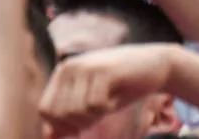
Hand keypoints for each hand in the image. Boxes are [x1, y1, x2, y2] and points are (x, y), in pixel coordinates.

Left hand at [41, 44, 175, 135]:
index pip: (45, 110)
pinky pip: (95, 106)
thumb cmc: (120, 87)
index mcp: (62, 73)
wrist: (154, 66)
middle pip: (59, 114)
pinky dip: (107, 109)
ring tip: (107, 101)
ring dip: (95, 116)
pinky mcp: (103, 72)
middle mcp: (68, 67)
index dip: (62, 125)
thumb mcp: (90, 103)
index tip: (84, 123)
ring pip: (76, 112)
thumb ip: (68, 117)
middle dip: (79, 123)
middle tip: (99, 111)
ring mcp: (85, 67)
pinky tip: (116, 96)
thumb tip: (47, 137)